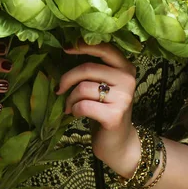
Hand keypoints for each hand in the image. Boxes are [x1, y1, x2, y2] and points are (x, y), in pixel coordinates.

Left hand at [56, 40, 139, 174]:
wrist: (118, 142)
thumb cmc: (105, 108)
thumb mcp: (105, 84)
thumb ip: (95, 68)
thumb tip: (68, 49)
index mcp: (126, 67)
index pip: (104, 48)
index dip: (83, 46)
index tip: (66, 48)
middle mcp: (128, 79)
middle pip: (88, 68)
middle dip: (68, 78)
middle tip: (59, 89)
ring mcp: (123, 98)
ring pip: (83, 88)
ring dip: (70, 98)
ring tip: (70, 106)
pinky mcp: (114, 116)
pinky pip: (83, 105)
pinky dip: (74, 109)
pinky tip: (75, 113)